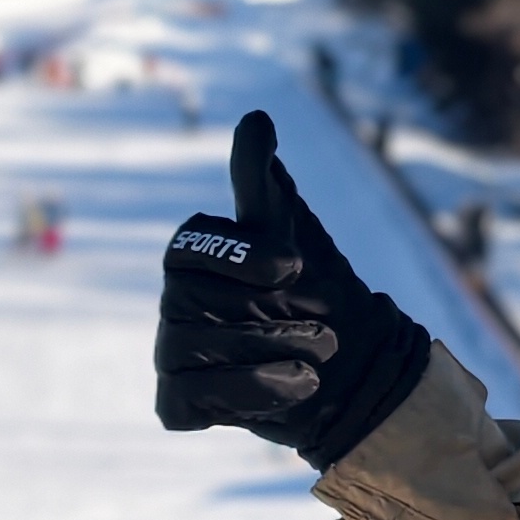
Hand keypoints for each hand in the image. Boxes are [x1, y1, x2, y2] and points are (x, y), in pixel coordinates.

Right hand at [155, 109, 430, 464]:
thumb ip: (262, 181)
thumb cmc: (316, 289)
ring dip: (265, 354)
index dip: (239, 257)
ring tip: (315, 361)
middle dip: (266, 316)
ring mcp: (171, 353)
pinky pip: (188, 397)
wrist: (348, 366)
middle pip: (189, 304)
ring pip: (191, 351)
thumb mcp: (294, 229)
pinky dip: (246, 394)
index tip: (293, 265)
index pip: (187, 247)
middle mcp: (172, 303)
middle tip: (323, 329)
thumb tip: (255, 118)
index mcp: (191, 258)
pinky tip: (294, 388)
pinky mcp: (179, 401)